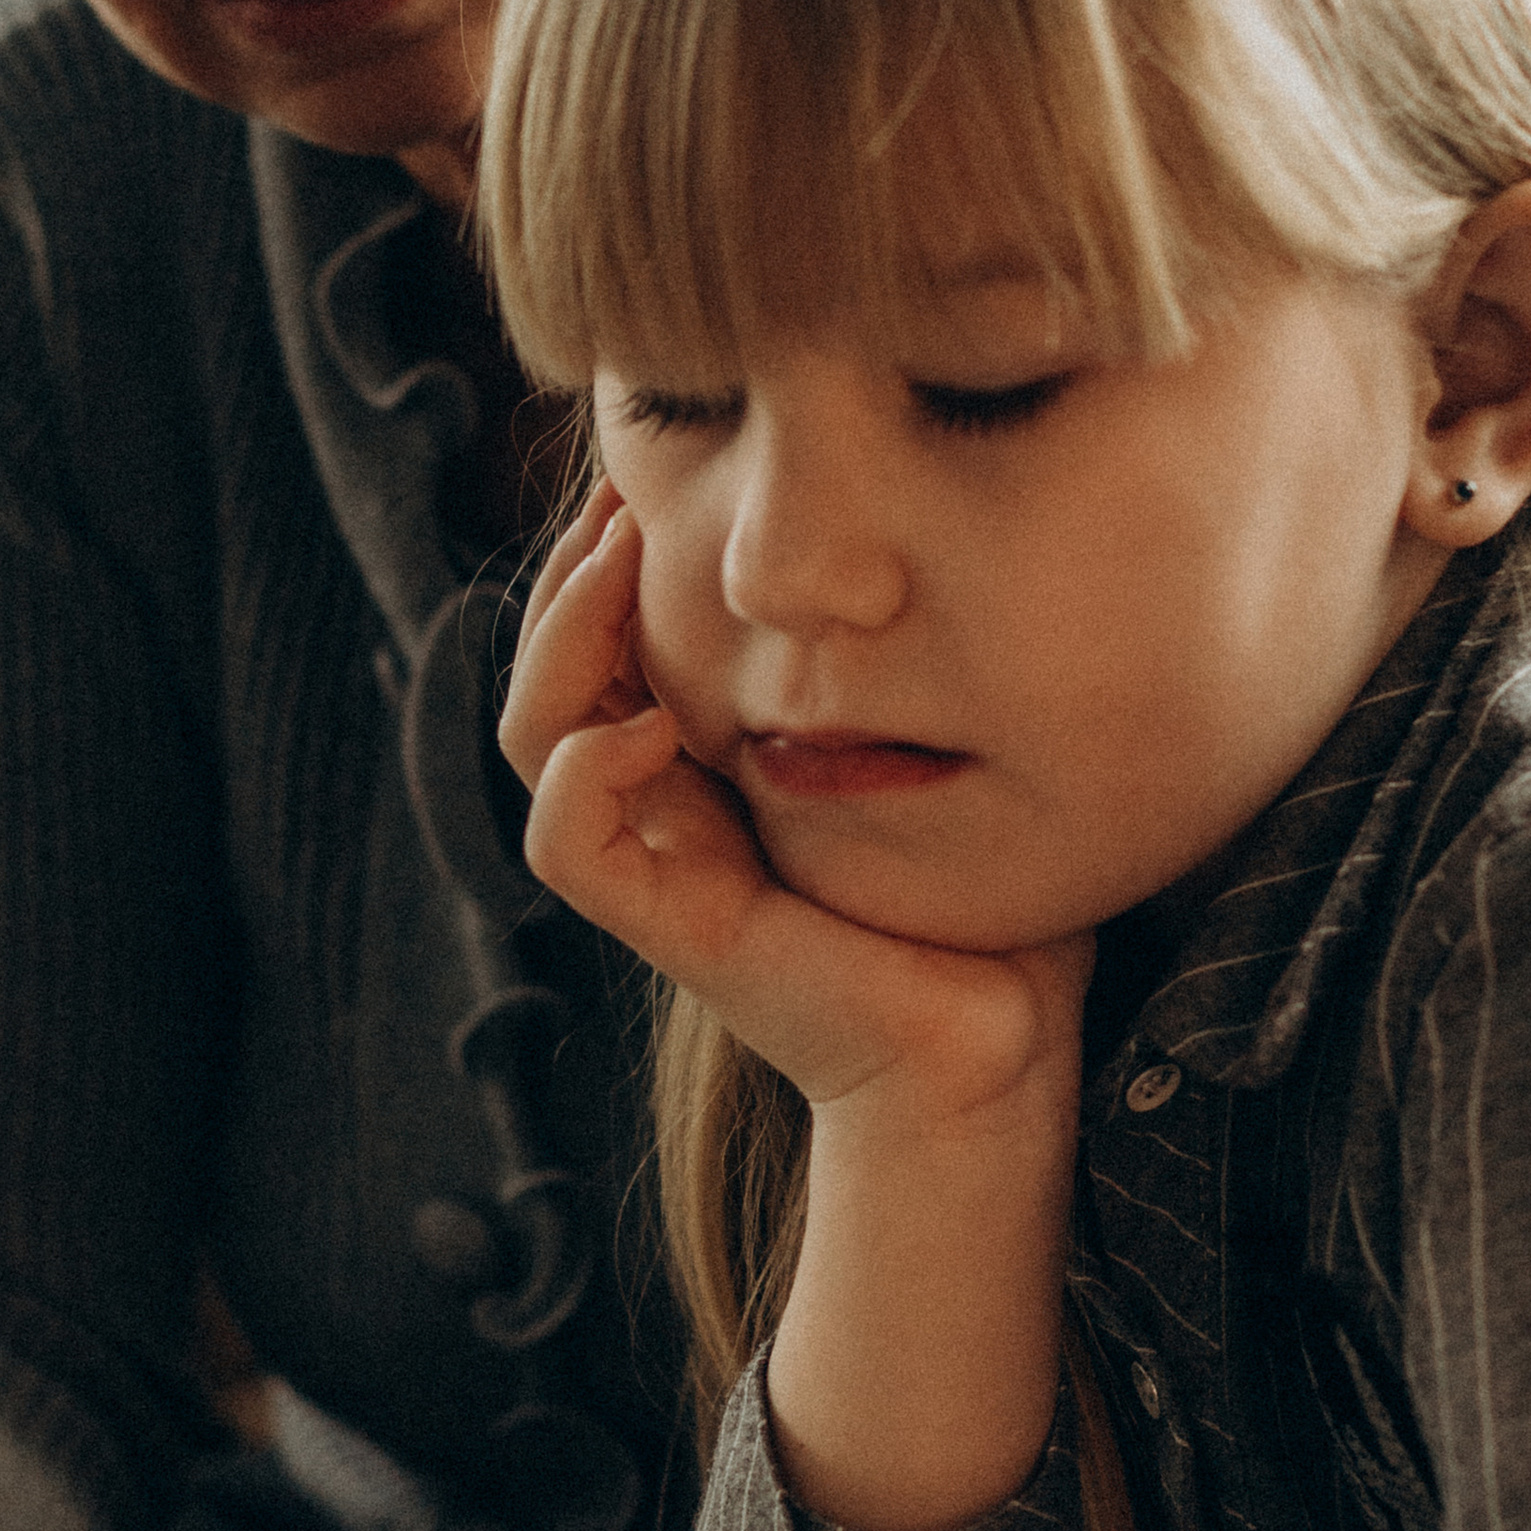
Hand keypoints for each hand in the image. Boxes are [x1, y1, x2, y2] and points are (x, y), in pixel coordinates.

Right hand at [503, 489, 1088, 1133]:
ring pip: (535, 736)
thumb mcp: (953, 748)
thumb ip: (924, 664)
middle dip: (575, 570)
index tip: (659, 475)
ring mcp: (660, 864)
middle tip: (622, 494)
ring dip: (560, 641)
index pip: (619, 637)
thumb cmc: (993, 910)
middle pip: (556, 667)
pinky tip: (656, 726)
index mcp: (721, 762)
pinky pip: (562, 841)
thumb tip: (951, 541)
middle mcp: (671, 805)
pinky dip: (585, 770)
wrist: (994, 1055)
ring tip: (618, 565)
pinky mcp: (666, 926)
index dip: (616, 552)